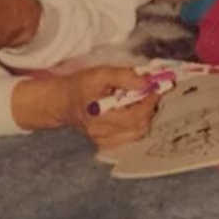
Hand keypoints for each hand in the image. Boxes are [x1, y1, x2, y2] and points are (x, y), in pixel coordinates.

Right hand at [12, 66, 159, 148]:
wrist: (62, 101)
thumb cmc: (80, 86)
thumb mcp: (100, 74)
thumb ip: (125, 76)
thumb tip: (147, 82)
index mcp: (100, 117)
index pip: (135, 116)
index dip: (150, 101)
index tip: (155, 88)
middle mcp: (102, 134)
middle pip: (139, 127)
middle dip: (148, 108)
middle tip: (149, 93)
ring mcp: (104, 142)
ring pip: (137, 134)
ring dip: (144, 116)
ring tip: (139, 101)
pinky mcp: (105, 144)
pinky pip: (129, 138)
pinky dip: (136, 124)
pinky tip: (130, 111)